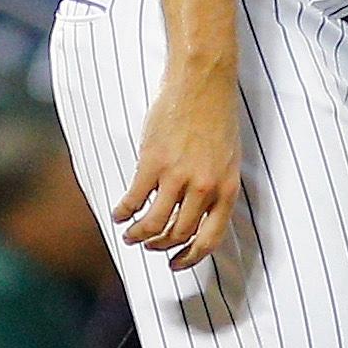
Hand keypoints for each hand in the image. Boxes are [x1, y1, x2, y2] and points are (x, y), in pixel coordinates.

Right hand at [114, 58, 240, 269]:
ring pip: (154, 223)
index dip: (191, 258)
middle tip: (149, 246)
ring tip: (131, 235)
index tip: (176, 264)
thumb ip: (215, 187)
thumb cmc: (216, 118)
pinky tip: (119, 214)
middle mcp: (204, 188)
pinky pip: (134, 198)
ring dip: (139, 235)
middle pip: (178, 234)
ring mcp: (178, 176)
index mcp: (227, 189)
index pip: (210, 239)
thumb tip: (198, 214)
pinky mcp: (153, 162)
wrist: (203, 83)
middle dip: (160, 246)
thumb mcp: (228, 158)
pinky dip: (124, 211)